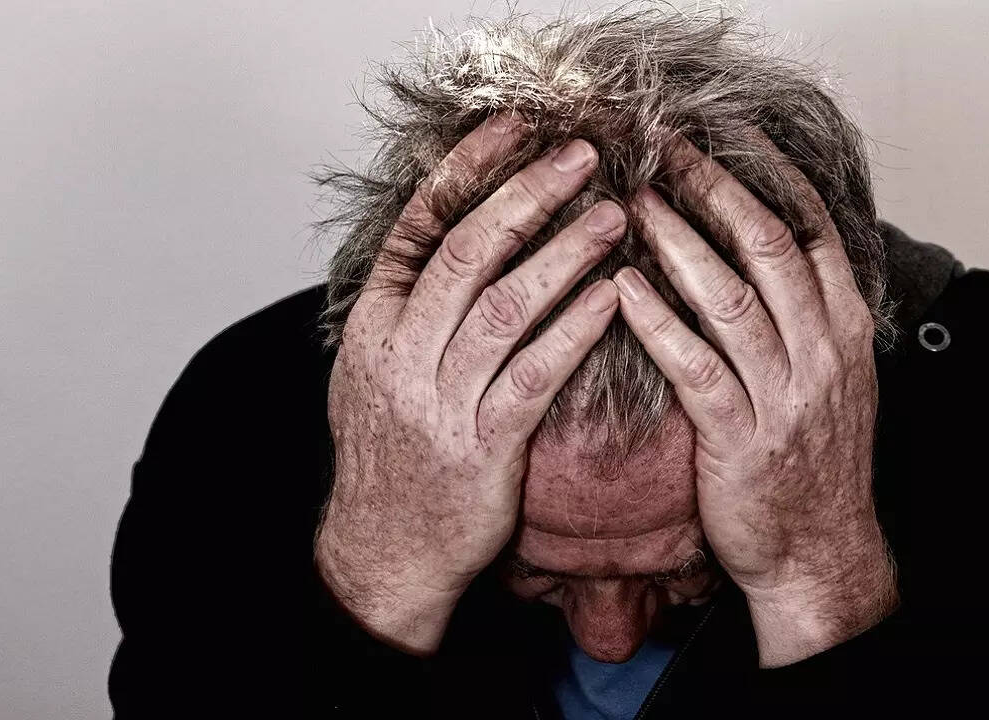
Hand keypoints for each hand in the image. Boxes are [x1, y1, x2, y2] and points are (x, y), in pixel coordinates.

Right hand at [317, 112, 625, 654]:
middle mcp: (401, 353)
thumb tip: (447, 236)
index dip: (467, 170)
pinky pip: (536, 374)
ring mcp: (441, 399)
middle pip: (467, 252)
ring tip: (614, 216)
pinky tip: (615, 297)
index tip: (513, 127)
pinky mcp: (485, 444)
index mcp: (374, 325)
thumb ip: (407, 307)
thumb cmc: (393, 455)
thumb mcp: (373, 372)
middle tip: (582, 156)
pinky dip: (577, 331)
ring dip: (565, 254)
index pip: (418, 226)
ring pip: (506, 306)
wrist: (386, 550)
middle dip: (527, 195)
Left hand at [614, 133, 898, 666]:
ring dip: (678, 242)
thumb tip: (766, 247)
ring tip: (633, 202)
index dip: (768, 177)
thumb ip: (808, 313)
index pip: (813, 231)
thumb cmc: (812, 459)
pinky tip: (621, 288)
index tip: (726, 136)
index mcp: (846, 330)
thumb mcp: (833, 377)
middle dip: (716, 190)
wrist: (819, 549)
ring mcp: (785, 395)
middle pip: (769, 248)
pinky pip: (696, 366)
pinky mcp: (740, 438)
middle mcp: (822, 352)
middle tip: (666, 149)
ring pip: (731, 298)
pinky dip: (658, 322)